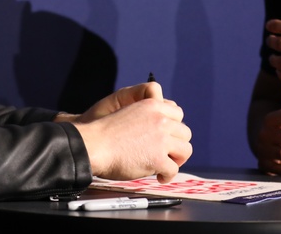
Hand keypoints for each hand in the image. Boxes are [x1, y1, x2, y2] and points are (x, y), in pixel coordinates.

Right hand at [70, 83, 192, 182]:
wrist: (94, 145)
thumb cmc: (107, 134)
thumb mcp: (130, 112)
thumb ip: (148, 117)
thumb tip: (163, 130)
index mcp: (153, 105)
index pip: (178, 114)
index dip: (174, 127)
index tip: (168, 137)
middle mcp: (161, 119)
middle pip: (185, 133)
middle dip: (177, 145)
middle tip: (168, 154)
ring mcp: (161, 139)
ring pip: (185, 150)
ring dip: (176, 160)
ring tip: (165, 165)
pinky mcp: (158, 158)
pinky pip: (173, 170)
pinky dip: (167, 176)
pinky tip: (158, 176)